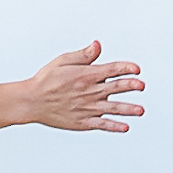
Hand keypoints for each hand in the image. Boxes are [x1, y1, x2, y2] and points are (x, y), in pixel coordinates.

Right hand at [22, 42, 144, 132]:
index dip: (127, 68)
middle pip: (117, 87)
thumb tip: (98, 45)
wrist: (31, 102)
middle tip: (141, 86)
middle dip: (132, 86)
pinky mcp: (82, 122)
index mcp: (86, 75)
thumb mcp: (63, 61)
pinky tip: (125, 127)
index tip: (137, 69)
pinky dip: (114, 126)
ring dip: (129, 109)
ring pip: (114, 108)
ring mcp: (87, 108)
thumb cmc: (46, 80)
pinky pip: (102, 125)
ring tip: (140, 110)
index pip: (113, 69)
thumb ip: (84, 55)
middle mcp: (90, 92)